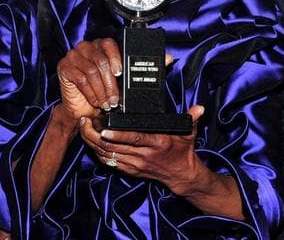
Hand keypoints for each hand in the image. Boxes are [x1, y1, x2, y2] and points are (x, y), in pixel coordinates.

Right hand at [56, 38, 121, 119]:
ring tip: (106, 103)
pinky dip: (91, 93)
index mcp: (98, 45)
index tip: (119, 73)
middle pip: (101, 61)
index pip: (109, 44)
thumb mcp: (110, 82)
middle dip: (110, 83)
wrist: (79, 106)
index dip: (115, 58)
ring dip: (101, 91)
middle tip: (114, 99)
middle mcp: (85, 47)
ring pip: (92, 71)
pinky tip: (95, 101)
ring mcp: (72, 56)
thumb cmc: (96, 91)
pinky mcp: (63, 67)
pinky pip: (81, 79)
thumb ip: (116, 76)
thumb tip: (126, 80)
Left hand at [82, 104, 206, 194]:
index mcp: (156, 144)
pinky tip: (92, 142)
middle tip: (85, 121)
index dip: (117, 135)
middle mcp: (143, 156)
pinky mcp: (130, 171)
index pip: (134, 139)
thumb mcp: (189, 133)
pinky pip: (110, 163)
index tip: (103, 129)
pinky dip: (98, 153)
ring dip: (93, 143)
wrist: (181, 176)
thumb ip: (191, 119)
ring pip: (108, 155)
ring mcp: (135, 165)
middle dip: (95, 135)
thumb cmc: (183, 151)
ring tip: (84, 128)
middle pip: (114, 147)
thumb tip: (199, 108)